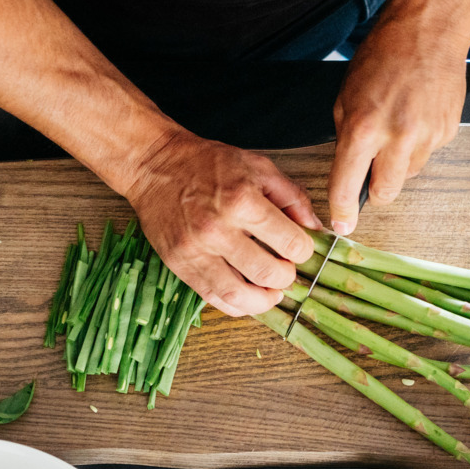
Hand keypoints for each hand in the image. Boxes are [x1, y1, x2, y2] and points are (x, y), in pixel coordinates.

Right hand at [126, 130, 321, 316]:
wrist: (155, 166)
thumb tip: (315, 228)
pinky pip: (212, 298)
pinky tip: (247, 296)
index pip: (290, 244)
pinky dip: (236, 305)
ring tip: (271, 292)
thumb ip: (292, 197)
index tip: (300, 249)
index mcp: (242, 201)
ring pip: (238, 296)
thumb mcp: (258, 167)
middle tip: (286, 270)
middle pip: (267, 274)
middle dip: (286, 278)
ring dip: (263, 301)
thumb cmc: (207, 163)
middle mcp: (218, 230)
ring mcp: (196, 251)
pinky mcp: (180, 265)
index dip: (304, 251)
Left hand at [329, 15, 465, 233]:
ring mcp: (427, 136)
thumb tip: (348, 170)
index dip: (342, 211)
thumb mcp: (345, 96)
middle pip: (385, 193)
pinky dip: (419, 143)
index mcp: (363, 127)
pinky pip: (428, 153)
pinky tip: (416, 115)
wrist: (428, 30)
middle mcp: (397, 137)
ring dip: (399, 162)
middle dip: (374, 190)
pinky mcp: (447, 132)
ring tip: (398, 125)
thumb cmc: (383, 55)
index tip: (341, 225)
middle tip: (371, 171)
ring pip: (408, 174)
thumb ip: (346, 137)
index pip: (347, 185)